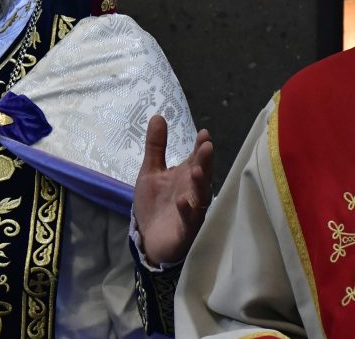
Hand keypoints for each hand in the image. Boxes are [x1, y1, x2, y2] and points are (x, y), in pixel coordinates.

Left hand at [133, 115, 213, 265]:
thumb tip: (158, 116)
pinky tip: (182, 201)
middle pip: (202, 175)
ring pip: (200, 197)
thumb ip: (156, 146)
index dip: (200, 147)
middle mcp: (192, 192)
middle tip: (206, 146)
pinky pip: (189, 220)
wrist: (148, 238)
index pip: (197, 159)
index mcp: (186, 176)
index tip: (203, 133)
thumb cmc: (154, 203)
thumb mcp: (151, 171)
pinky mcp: (185, 229)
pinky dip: (187, 211)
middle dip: (205, 162)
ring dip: (199, 184)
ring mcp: (191, 211)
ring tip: (196, 170)